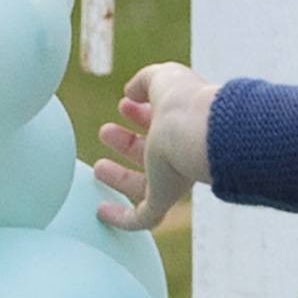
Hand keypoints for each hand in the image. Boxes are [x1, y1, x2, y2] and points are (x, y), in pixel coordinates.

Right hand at [94, 62, 217, 232]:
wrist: (199, 133)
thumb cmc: (185, 102)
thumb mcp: (162, 79)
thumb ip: (145, 81)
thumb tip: (131, 92)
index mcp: (184, 123)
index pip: (162, 122)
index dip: (141, 113)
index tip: (124, 103)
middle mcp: (181, 153)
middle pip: (153, 154)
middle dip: (128, 143)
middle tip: (106, 132)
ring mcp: (173, 180)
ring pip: (145, 187)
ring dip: (120, 178)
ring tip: (98, 167)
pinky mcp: (164, 201)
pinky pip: (141, 218)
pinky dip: (120, 218)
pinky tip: (102, 212)